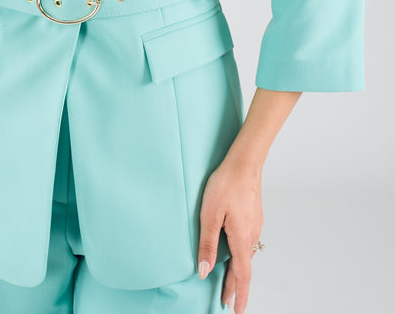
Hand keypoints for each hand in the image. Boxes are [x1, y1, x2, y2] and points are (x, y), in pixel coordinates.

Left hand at [197, 159, 263, 313]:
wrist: (244, 161)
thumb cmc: (226, 184)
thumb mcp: (210, 215)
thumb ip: (207, 244)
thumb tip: (204, 271)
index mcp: (241, 238)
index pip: (242, 275)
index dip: (239, 294)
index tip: (237, 311)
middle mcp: (252, 234)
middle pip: (244, 267)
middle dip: (236, 286)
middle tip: (228, 302)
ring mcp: (255, 224)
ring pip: (246, 254)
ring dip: (238, 270)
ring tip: (229, 281)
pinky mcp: (253, 215)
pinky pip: (247, 241)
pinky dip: (241, 254)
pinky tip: (234, 251)